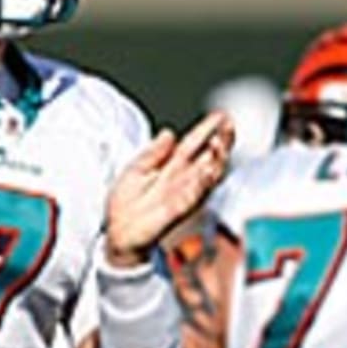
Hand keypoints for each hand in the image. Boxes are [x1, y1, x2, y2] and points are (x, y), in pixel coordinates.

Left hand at [104, 111, 233, 268]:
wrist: (118, 232)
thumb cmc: (126, 204)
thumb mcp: (136, 169)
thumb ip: (153, 152)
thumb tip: (168, 133)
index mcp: (171, 166)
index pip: (193, 144)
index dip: (206, 129)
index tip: (220, 115)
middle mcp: (183, 178)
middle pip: (210, 156)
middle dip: (223, 140)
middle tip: (229, 124)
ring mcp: (185, 193)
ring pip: (210, 173)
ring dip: (218, 157)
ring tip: (221, 140)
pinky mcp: (180, 208)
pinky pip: (197, 193)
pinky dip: (205, 181)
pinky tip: (210, 168)